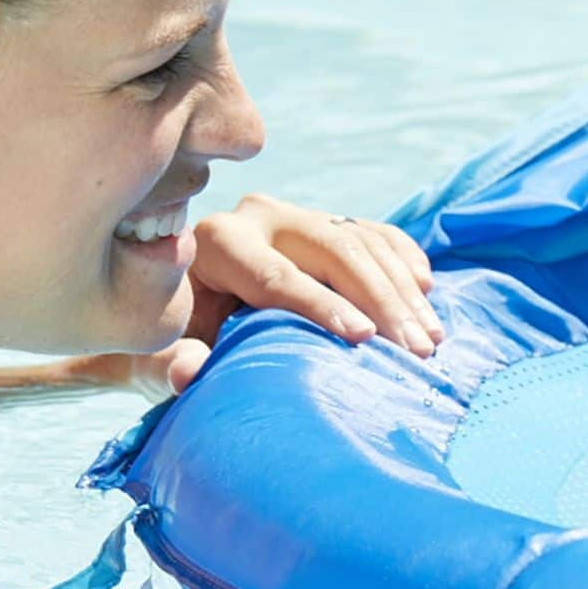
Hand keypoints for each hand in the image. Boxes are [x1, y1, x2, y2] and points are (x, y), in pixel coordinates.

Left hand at [181, 194, 443, 364]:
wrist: (186, 311)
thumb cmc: (174, 340)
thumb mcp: (157, 355)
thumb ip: (166, 363)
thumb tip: (189, 372)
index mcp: (218, 242)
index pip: (277, 275)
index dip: (321, 306)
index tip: (364, 337)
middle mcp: (259, 218)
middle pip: (334, 251)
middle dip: (380, 301)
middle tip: (416, 349)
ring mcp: (299, 216)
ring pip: (363, 243)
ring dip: (403, 290)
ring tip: (430, 339)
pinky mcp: (328, 223)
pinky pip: (377, 234)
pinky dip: (405, 261)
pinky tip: (427, 292)